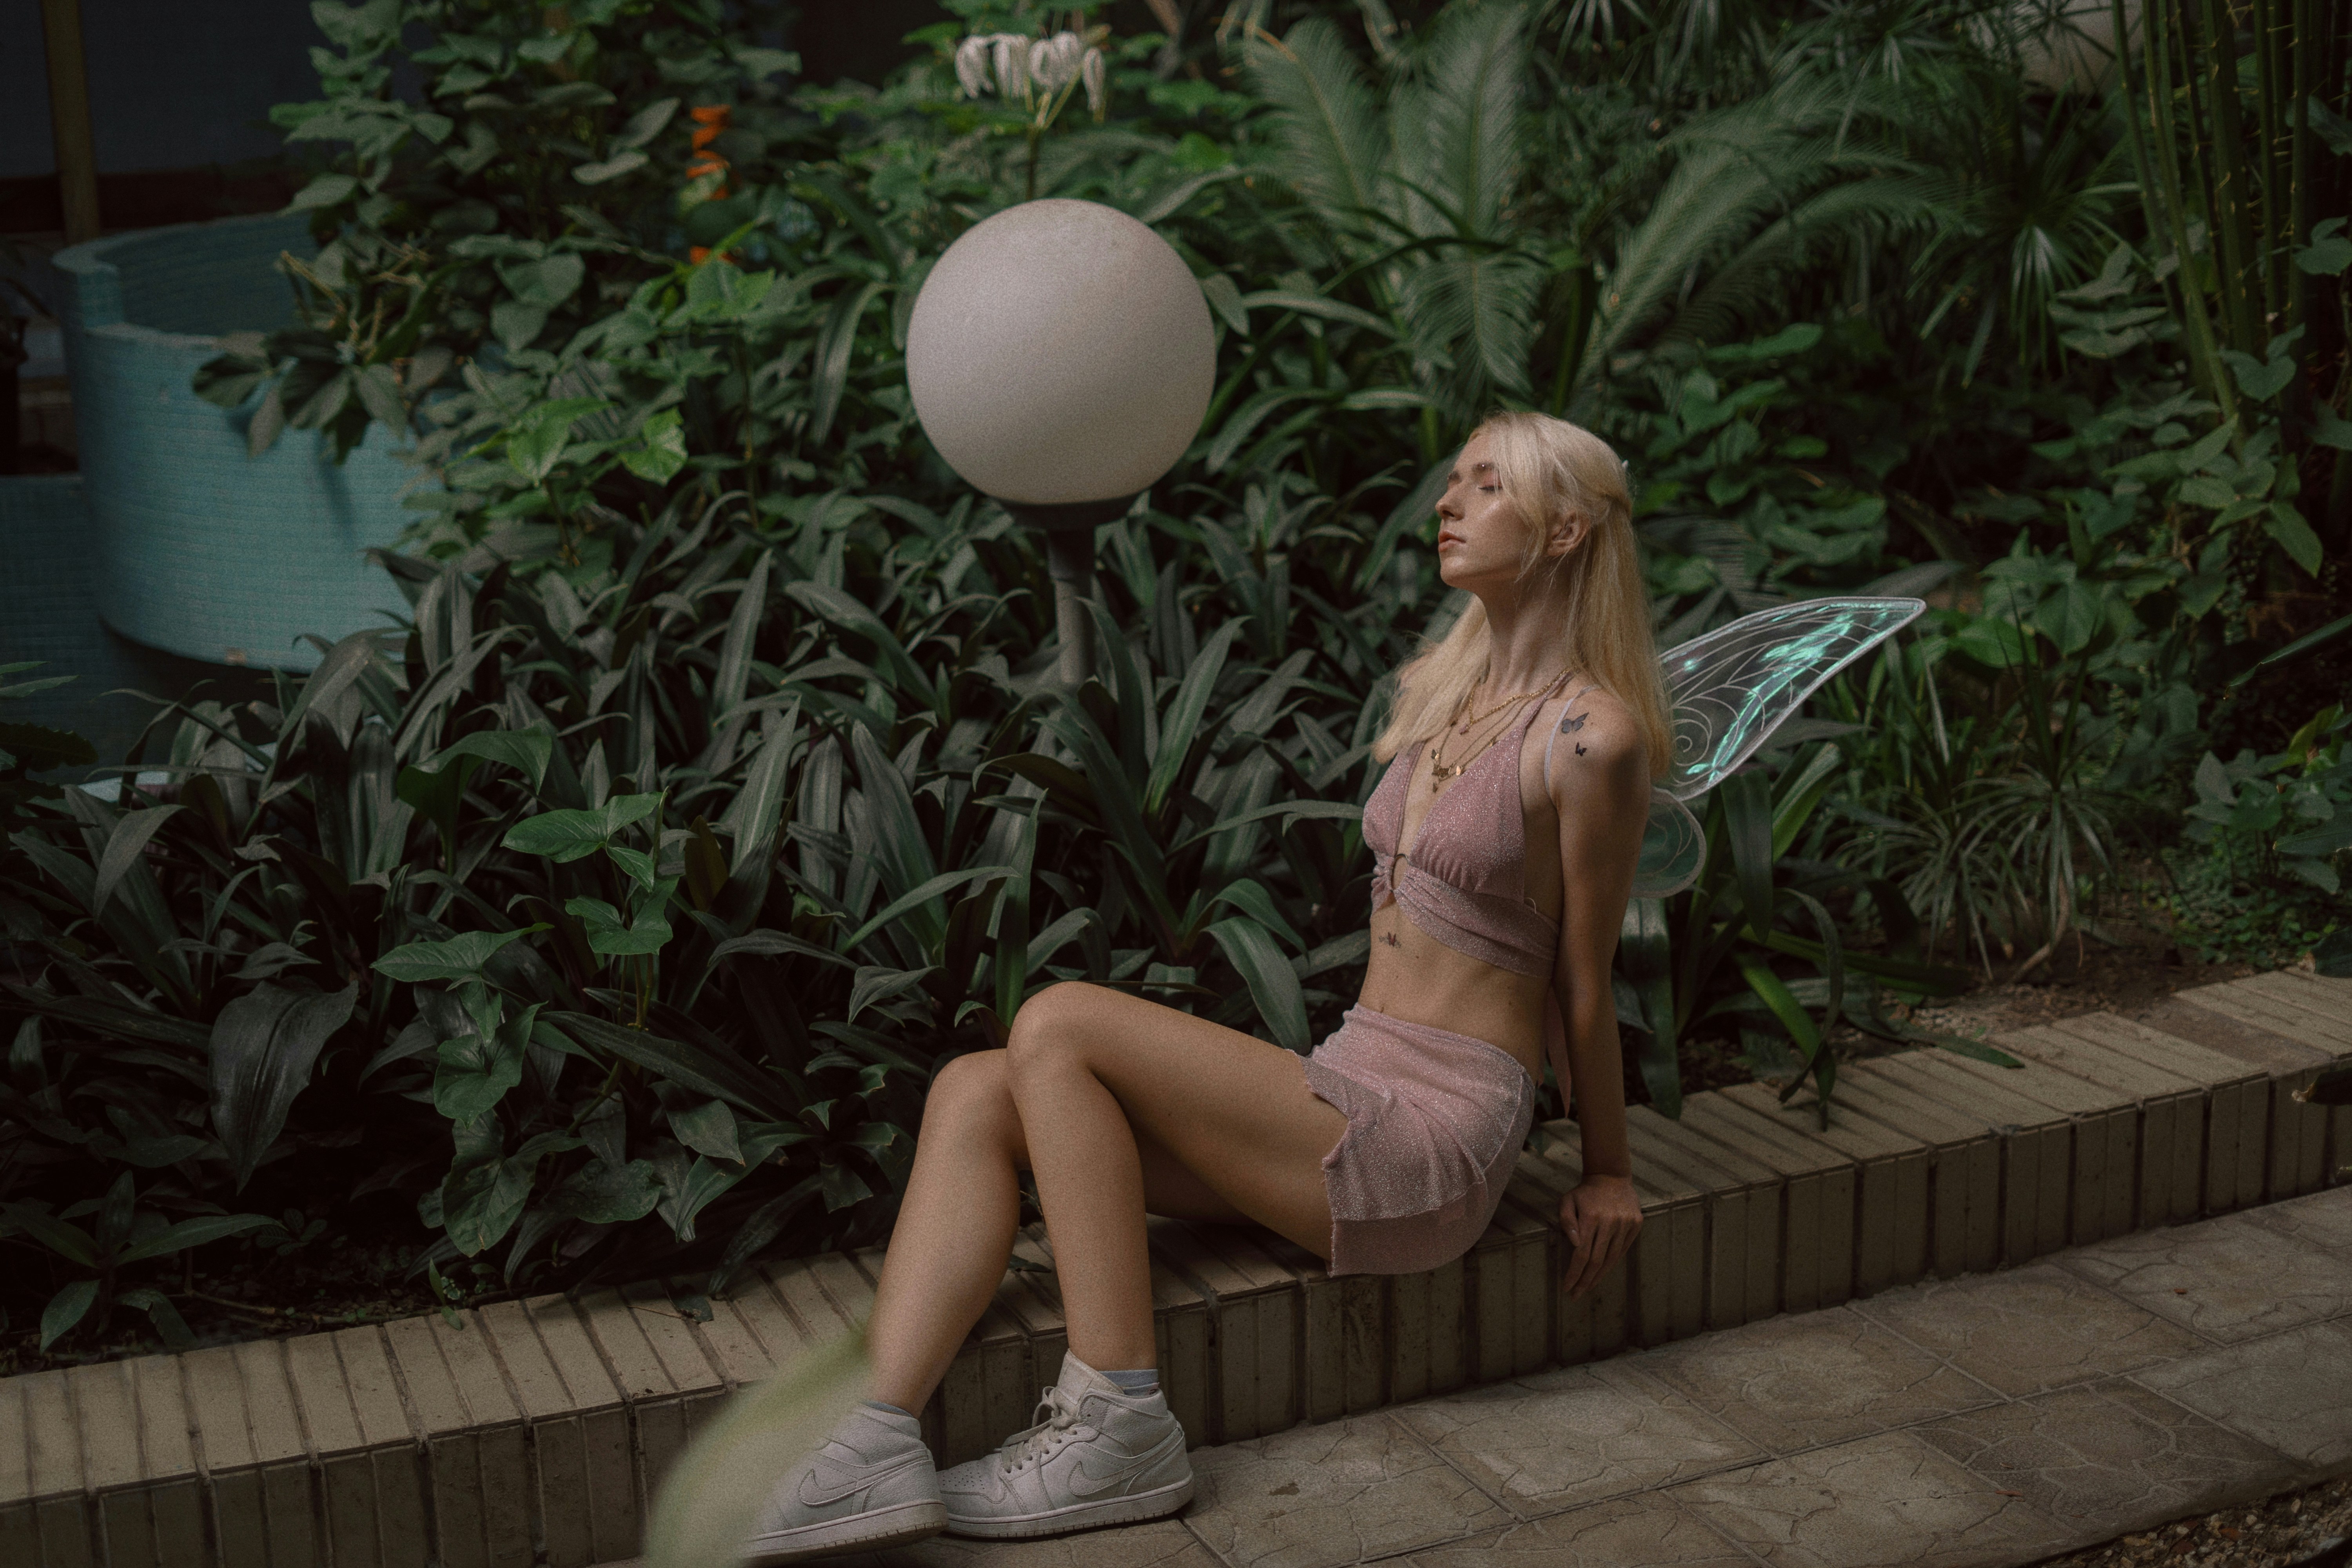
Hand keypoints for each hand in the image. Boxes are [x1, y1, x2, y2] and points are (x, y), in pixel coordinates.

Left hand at [1558, 1174, 1640, 1298]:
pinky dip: (1612, 1262)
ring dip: (1599, 1276)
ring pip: (1611, 1258)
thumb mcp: (1567, 1201)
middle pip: (1597, 1260)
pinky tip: (1601, 1272)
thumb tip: (1575, 1246)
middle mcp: (1610, 1222)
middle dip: (1585, 1281)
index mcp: (1591, 1217)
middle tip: (1575, 1295)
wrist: (1611, 1176)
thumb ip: (1567, 1222)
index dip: (1574, 1274)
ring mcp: (1625, 1224)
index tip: (1566, 1288)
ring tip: (1587, 1288)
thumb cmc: (1584, 1192)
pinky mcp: (1636, 1224)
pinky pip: (1622, 1249)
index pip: (1582, 1254)